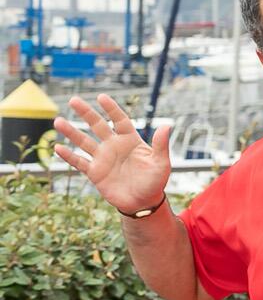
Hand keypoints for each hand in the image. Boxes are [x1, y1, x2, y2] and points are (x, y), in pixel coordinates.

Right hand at [50, 94, 172, 215]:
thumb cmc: (155, 182)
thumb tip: (167, 126)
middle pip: (97, 126)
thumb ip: (161, 145)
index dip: (111, 109)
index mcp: (130, 141)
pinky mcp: (95, 172)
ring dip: (72, 132)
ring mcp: (102, 158)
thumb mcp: (161, 163)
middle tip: (73, 100)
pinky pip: (79, 162)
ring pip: (84, 142)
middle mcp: (114, 146)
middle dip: (86, 113)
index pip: (120, 120)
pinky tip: (58, 148)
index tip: (101, 97)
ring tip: (58, 121)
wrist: (143, 202)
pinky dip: (69, 156)